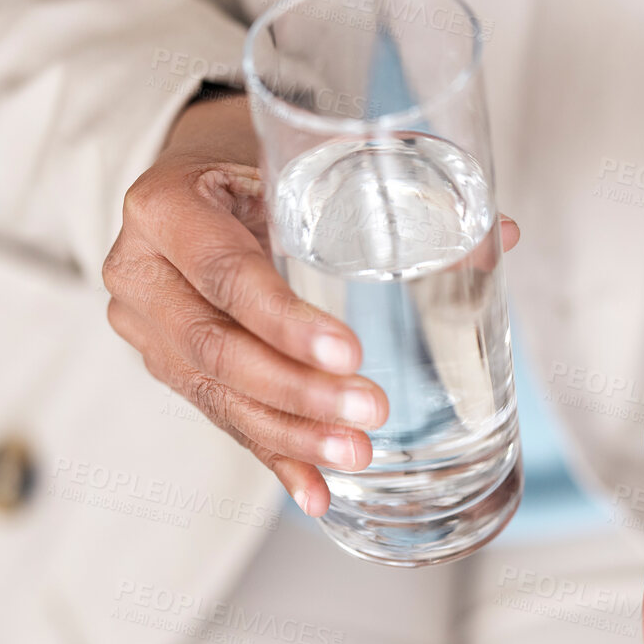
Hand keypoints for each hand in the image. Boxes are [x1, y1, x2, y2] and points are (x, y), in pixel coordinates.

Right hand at [102, 93, 518, 514]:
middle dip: (298, 392)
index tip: (350, 353)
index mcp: (165, 204)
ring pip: (217, 394)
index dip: (285, 321)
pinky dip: (275, 456)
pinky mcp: (167, 365)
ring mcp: (147, 327)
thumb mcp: (306, 151)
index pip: (226, 274)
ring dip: (291, 434)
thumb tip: (503, 233)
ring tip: (356, 454)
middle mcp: (139, 270)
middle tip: (369, 413)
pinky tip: (316, 492)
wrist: (195, 170)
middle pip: (217, 348)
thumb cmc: (256, 154)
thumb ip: (392, 184)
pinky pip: (222, 418)